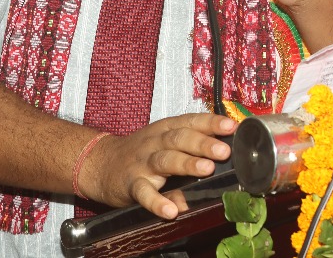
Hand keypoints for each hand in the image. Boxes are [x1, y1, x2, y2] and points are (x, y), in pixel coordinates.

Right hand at [81, 113, 236, 217]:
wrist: (100, 163)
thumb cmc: (142, 153)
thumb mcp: (165, 143)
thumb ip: (192, 150)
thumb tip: (223, 163)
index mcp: (166, 129)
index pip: (191, 121)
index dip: (211, 122)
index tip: (231, 126)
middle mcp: (155, 142)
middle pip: (180, 138)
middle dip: (203, 143)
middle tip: (224, 150)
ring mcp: (142, 162)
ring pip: (165, 160)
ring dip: (187, 164)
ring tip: (206, 169)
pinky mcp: (130, 184)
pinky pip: (144, 192)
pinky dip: (157, 201)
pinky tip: (171, 209)